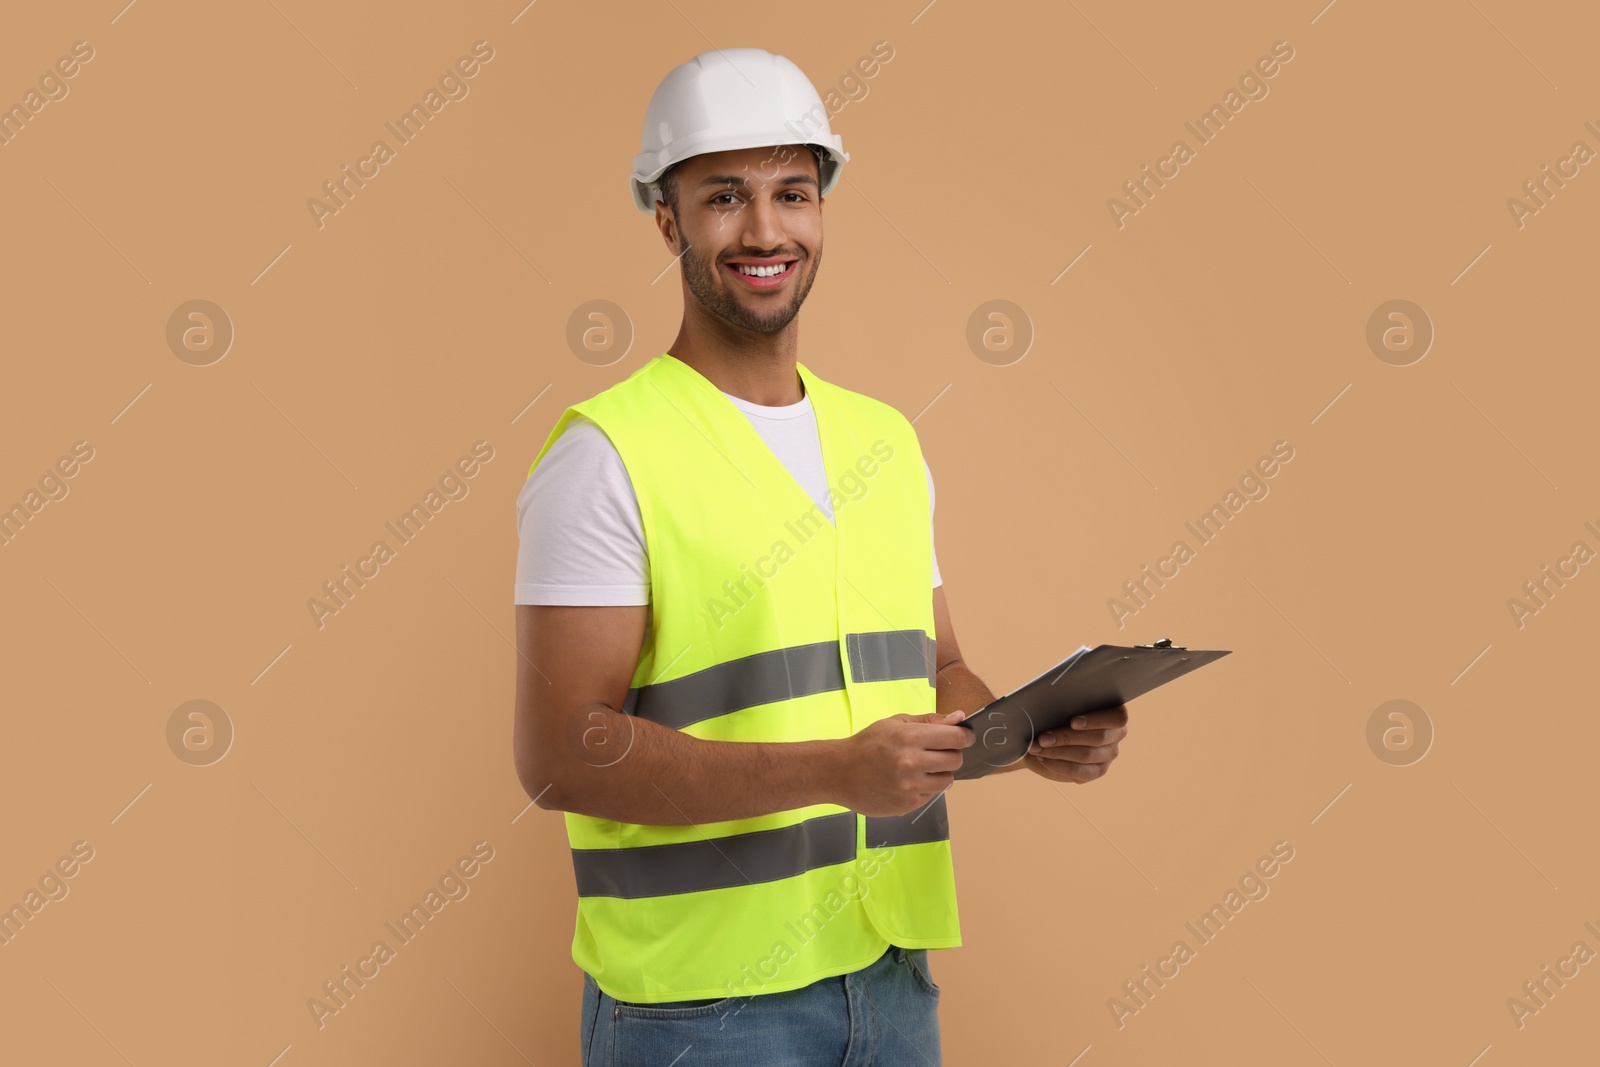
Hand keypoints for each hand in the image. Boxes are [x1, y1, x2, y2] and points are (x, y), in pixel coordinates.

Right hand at [836, 710, 973, 815]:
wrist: (839, 772)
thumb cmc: (867, 744)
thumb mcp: (896, 722)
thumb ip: (930, 721)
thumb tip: (959, 718)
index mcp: (909, 737)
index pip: (955, 738)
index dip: (964, 736)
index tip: (965, 737)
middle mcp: (911, 763)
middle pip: (955, 760)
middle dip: (951, 754)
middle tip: (936, 752)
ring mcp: (910, 787)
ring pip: (948, 780)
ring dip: (940, 773)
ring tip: (921, 767)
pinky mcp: (907, 805)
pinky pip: (932, 795)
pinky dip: (925, 787)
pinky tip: (908, 781)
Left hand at [1022, 705, 1127, 783]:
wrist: (1049, 734)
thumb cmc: (1059, 713)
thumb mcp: (1062, 706)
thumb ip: (1065, 705)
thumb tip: (1049, 705)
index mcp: (1115, 713)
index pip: (1118, 718)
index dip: (1096, 720)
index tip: (1073, 722)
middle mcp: (1116, 735)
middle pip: (1098, 738)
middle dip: (1066, 738)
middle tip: (1043, 738)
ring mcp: (1109, 755)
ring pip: (1087, 755)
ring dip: (1058, 752)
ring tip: (1037, 748)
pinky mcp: (1097, 771)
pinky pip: (1080, 772)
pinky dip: (1058, 765)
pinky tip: (1044, 759)